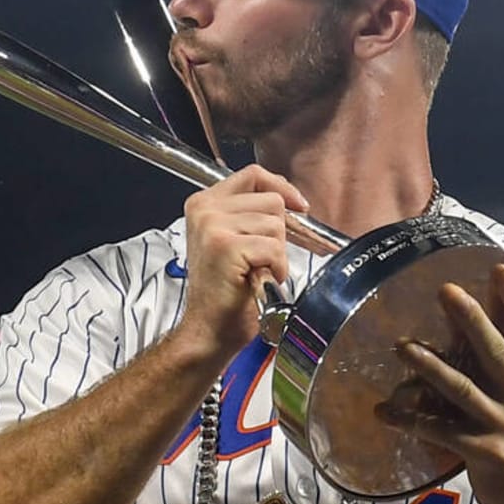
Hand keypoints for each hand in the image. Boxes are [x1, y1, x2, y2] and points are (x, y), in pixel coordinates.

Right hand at [180, 165, 308, 358]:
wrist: (208, 329)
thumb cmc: (225, 293)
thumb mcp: (232, 241)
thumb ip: (249, 214)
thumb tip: (288, 199)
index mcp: (204, 203)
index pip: (253, 175)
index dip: (282, 187)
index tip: (299, 205)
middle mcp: (204, 209)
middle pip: (271, 200)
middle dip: (277, 233)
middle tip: (261, 259)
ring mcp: (213, 225)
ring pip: (275, 224)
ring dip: (276, 253)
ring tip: (257, 272)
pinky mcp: (226, 246)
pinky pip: (274, 247)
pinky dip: (277, 267)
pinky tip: (261, 280)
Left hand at [375, 264, 503, 503]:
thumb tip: (503, 323)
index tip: (500, 270)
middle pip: (496, 354)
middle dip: (471, 320)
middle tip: (446, 291)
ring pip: (463, 390)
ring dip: (429, 366)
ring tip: (402, 346)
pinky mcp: (484, 453)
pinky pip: (439, 430)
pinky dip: (410, 419)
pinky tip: (384, 410)